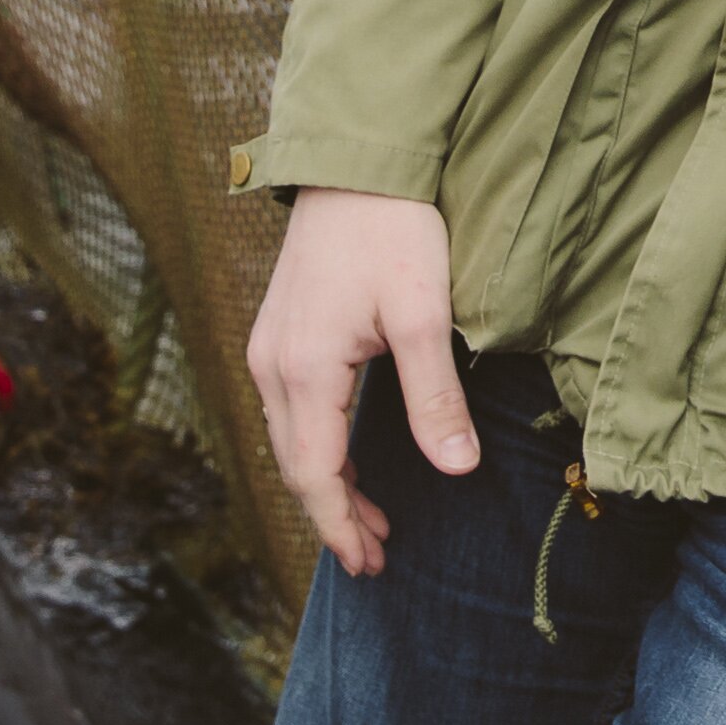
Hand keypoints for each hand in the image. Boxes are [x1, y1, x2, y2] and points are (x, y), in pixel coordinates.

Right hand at [245, 188, 475, 577]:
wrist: (356, 159)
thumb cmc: (393, 228)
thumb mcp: (425, 313)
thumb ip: (436, 398)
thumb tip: (457, 472)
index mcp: (303, 369)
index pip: (315, 474)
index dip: (341, 526)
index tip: (371, 565)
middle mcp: (272, 364)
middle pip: (296, 465)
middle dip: (335, 515)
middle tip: (378, 557)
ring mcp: (269, 346)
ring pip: (290, 440)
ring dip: (327, 484)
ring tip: (370, 520)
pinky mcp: (278, 331)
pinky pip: (290, 411)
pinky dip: (317, 447)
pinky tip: (346, 458)